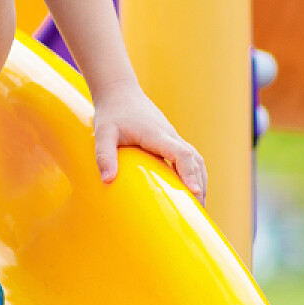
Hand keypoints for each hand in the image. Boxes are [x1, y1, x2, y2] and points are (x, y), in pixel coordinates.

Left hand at [91, 82, 207, 203]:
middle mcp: (169, 135)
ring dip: (200, 181)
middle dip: (200, 184)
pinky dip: (194, 174)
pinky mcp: (170, 140)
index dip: (189, 172)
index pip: (181, 153)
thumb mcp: (103, 132)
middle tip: (199, 212)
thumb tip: (107, 181)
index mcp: (156, 134)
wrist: (119, 92)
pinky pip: (189, 158)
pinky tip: (190, 191)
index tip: (195, 192)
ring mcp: (172, 137)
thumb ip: (104, 155)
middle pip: (195, 160)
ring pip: (196, 159)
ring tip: (198, 208)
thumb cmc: (111, 112)